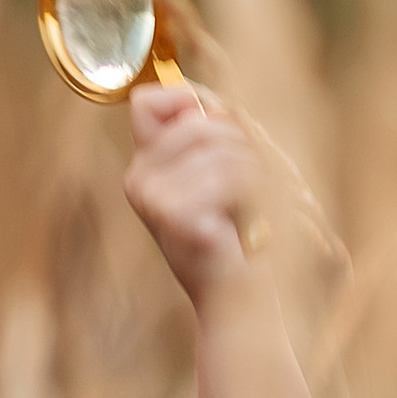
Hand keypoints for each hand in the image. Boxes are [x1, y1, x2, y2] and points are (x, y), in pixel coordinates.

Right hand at [122, 88, 263, 308]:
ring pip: (222, 149)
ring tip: (257, 204)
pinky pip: (232, 176)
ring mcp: (153, 199)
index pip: (147, 102)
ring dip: (256, 172)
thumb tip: (206, 97)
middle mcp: (139, 180)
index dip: (188, 104)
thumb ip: (207, 136)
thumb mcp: (217, 177)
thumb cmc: (236, 236)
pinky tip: (254, 220)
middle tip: (257, 180)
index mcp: (144, 168)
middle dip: (241, 143)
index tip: (222, 134)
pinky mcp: (176, 216)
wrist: (237, 300)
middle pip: (198, 122)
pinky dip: (257, 192)